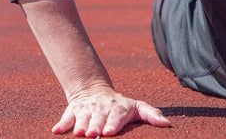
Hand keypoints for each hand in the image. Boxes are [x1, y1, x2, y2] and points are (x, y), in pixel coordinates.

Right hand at [52, 86, 170, 136]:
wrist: (96, 91)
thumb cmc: (120, 105)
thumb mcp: (136, 106)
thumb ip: (151, 114)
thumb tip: (168, 124)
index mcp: (118, 107)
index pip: (116, 116)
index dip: (112, 123)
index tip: (109, 132)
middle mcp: (101, 108)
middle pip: (98, 118)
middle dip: (95, 126)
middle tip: (93, 134)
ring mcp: (87, 109)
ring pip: (82, 117)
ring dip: (80, 125)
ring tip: (78, 133)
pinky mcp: (74, 110)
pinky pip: (67, 116)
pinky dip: (62, 123)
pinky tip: (56, 131)